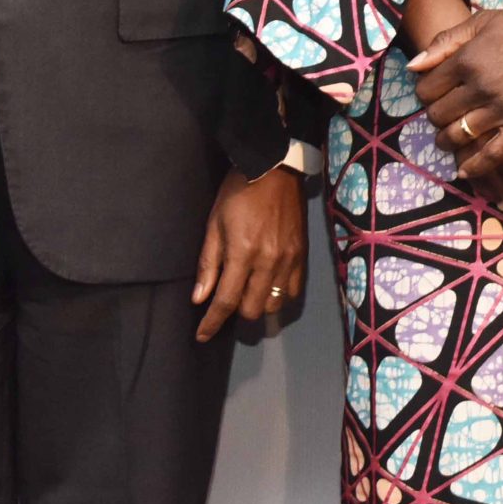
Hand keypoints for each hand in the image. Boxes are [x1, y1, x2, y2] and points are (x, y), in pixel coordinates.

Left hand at [194, 165, 307, 341]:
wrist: (276, 168)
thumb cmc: (238, 192)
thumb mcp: (214, 223)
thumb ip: (208, 263)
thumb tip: (199, 298)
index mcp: (243, 253)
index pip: (225, 301)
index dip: (212, 323)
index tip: (202, 335)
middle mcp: (269, 262)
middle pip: (253, 309)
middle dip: (236, 312)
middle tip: (227, 301)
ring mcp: (289, 260)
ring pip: (274, 304)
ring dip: (258, 304)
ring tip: (248, 292)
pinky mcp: (302, 255)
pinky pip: (294, 291)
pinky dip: (279, 296)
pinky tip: (269, 287)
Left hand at [412, 2, 502, 193]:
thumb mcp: (482, 21)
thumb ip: (445, 41)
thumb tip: (413, 66)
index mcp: (467, 58)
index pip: (426, 89)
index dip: (425, 95)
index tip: (433, 97)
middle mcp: (480, 84)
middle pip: (439, 115)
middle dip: (436, 118)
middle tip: (443, 118)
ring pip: (459, 135)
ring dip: (448, 141)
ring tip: (450, 140)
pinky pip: (493, 154)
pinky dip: (475, 166)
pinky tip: (465, 170)